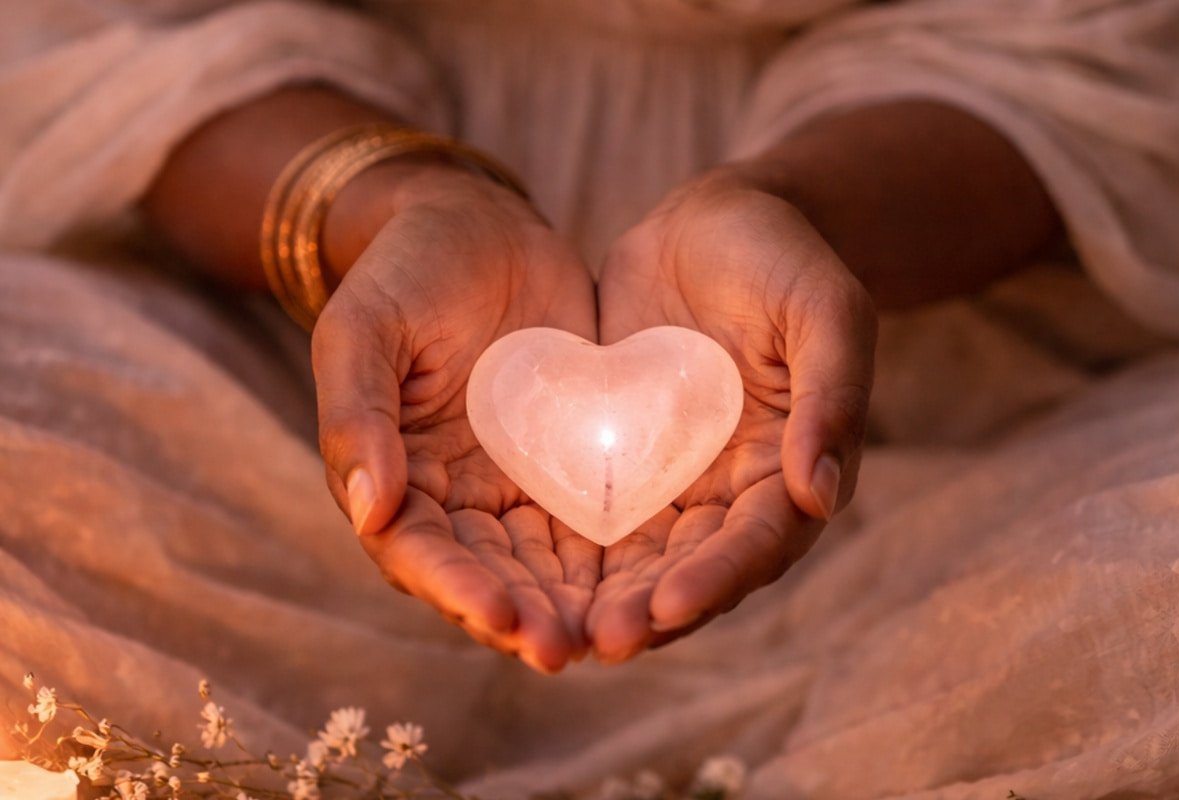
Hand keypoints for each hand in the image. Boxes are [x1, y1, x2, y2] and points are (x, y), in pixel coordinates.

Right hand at [312, 164, 601, 672]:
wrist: (475, 227)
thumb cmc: (403, 273)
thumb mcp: (364, 329)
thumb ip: (357, 415)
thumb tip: (367, 509)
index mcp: (392, 478)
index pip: (419, 553)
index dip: (456, 590)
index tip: (501, 617)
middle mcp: (455, 498)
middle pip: (488, 576)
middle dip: (525, 617)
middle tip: (568, 649)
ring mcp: (516, 485)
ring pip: (546, 565)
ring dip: (575, 605)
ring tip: (615, 636)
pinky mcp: (571, 463)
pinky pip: (595, 518)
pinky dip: (618, 556)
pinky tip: (655, 578)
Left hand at [589, 172, 876, 661]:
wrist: (717, 223)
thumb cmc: (785, 261)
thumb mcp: (823, 312)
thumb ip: (829, 396)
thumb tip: (820, 497)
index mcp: (790, 470)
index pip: (757, 541)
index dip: (717, 577)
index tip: (669, 607)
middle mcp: (730, 491)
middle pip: (691, 567)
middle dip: (650, 610)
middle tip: (600, 641)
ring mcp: (672, 478)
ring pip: (637, 556)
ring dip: (602, 597)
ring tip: (557, 632)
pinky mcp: (620, 456)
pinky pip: (592, 508)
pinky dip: (565, 546)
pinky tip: (522, 571)